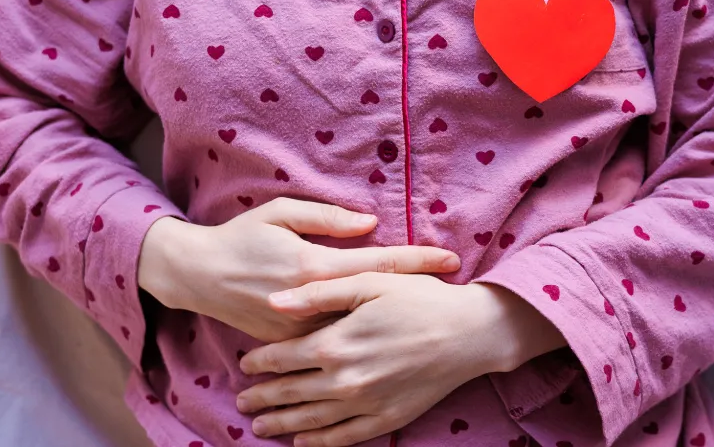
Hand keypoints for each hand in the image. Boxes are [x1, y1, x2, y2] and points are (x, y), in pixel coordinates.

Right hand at [137, 198, 459, 342]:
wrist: (198, 277)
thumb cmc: (241, 237)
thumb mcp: (280, 214)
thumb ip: (327, 219)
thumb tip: (371, 223)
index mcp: (314, 267)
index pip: (379, 264)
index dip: (418, 261)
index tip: (452, 260)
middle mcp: (313, 304)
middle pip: (378, 300)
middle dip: (418, 294)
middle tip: (457, 291)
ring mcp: (302, 330)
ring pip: (359, 326)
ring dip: (395, 319)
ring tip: (434, 313)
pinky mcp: (291, 344)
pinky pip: (333, 338)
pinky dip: (362, 333)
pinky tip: (389, 331)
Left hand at [235, 273, 565, 446]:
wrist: (470, 333)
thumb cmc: (421, 300)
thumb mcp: (370, 282)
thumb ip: (319, 293)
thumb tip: (274, 301)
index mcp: (336, 343)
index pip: (283, 358)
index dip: (260, 362)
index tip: (245, 364)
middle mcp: (344, 379)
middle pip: (291, 392)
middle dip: (263, 397)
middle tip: (242, 401)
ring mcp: (365, 403)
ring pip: (311, 419)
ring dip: (282, 422)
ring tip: (260, 426)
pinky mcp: (387, 419)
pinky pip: (344, 437)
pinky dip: (319, 442)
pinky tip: (303, 442)